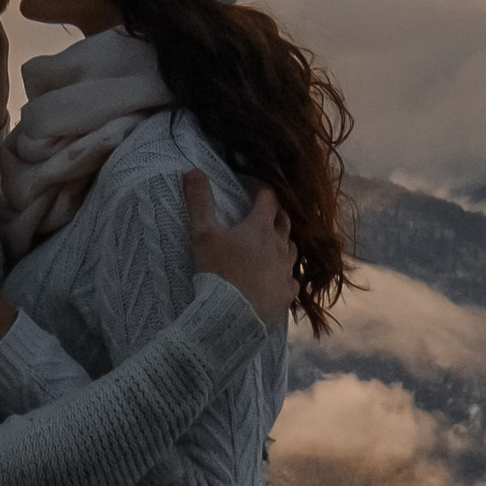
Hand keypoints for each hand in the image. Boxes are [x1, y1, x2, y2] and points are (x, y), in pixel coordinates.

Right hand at [185, 170, 295, 329]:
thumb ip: (199, 201)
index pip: (268, 200)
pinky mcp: (287, 293)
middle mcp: (278, 246)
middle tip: (268, 213)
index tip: (258, 188)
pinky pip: (292, 280)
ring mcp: (286, 271)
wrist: (232, 315)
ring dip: (284, 243)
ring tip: (275, 244)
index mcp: (260, 228)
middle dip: (277, 215)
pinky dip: (286, 274)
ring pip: (292, 250)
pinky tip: (280, 278)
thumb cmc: (217, 270)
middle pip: (285, 223)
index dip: (263, 191)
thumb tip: (193, 170)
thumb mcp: (202, 233)